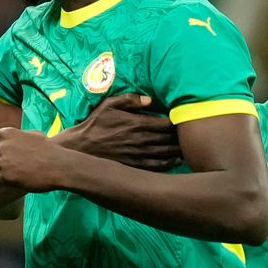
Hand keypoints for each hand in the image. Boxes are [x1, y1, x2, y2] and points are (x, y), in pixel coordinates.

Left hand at [0, 127, 72, 191]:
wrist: (59, 166)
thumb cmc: (50, 150)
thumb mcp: (34, 135)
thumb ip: (19, 136)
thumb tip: (15, 139)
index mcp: (8, 134)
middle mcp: (1, 147)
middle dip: (7, 163)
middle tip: (25, 165)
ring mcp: (2, 162)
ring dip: (8, 173)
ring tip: (26, 171)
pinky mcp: (4, 176)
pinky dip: (4, 183)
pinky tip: (19, 180)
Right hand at [57, 93, 179, 169]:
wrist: (80, 148)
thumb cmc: (94, 125)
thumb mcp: (108, 105)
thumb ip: (130, 99)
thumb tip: (150, 100)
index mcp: (138, 124)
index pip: (167, 124)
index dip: (178, 122)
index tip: (181, 120)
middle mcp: (141, 140)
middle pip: (170, 140)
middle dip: (180, 137)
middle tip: (188, 135)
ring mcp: (138, 156)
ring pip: (166, 154)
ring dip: (178, 151)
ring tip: (185, 148)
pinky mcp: (134, 167)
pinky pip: (157, 167)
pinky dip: (168, 164)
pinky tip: (174, 161)